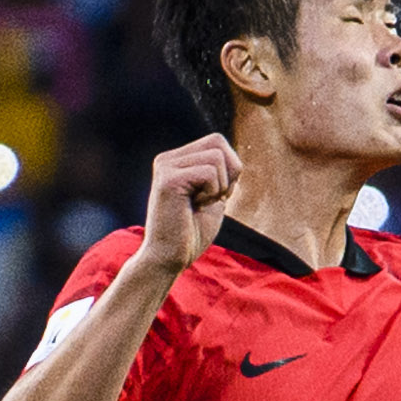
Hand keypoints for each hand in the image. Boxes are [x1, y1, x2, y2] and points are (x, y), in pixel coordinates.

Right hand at [138, 135, 237, 274]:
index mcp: (176, 160)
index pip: (217, 141)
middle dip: (229, 172)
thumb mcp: (213, 197)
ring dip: (219, 186)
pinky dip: (212, 193)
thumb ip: (221, 175)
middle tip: (212, 198)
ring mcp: (166, 167)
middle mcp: (167, 159)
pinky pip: (209, 172)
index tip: (216, 195)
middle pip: (218, 141)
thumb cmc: (191, 234)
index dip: (230, 168)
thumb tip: (234, 158)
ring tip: (200, 204)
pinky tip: (195, 207)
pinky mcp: (168, 180)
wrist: (169, 259)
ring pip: (216, 157)